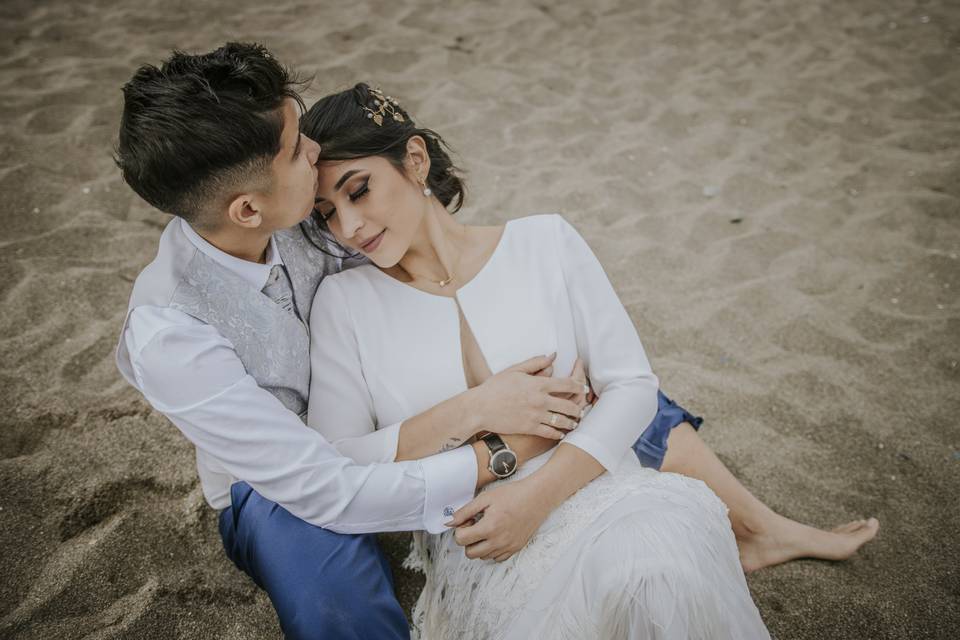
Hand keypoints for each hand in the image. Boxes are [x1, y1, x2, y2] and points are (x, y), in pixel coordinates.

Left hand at [445, 478, 550, 561]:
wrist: (537, 497)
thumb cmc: (512, 494)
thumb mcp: (485, 498)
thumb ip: (465, 511)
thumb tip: (449, 523)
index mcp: (489, 527)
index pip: (461, 540)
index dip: (461, 529)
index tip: (469, 520)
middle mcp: (499, 541)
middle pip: (470, 553)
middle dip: (468, 540)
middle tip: (476, 525)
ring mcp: (508, 547)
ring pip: (483, 556)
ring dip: (480, 545)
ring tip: (488, 527)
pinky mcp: (516, 548)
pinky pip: (496, 558)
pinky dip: (492, 549)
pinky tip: (496, 534)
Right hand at [469, 354, 585, 439]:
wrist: (480, 407)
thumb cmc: (495, 387)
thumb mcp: (515, 370)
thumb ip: (535, 362)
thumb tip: (552, 356)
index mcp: (539, 384)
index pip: (567, 384)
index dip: (579, 386)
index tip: (584, 388)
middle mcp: (540, 400)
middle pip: (569, 405)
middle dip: (578, 408)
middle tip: (582, 409)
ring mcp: (536, 415)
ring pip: (562, 421)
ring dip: (571, 422)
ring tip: (575, 423)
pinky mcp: (530, 428)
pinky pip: (550, 432)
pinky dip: (558, 433)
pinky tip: (561, 433)